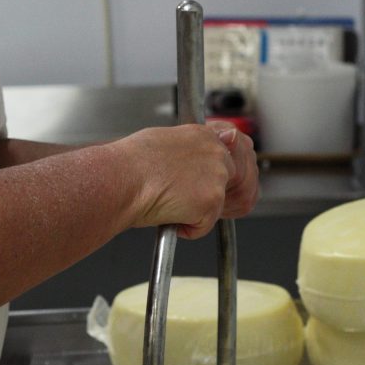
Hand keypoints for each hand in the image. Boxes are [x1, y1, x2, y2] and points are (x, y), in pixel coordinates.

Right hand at [116, 122, 257, 237]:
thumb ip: (190, 152)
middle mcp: (216, 151)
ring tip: (177, 207)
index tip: (228, 185)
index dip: (237, 172)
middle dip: (228, 198)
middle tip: (199, 206)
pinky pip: (207, 225)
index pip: (241, 149)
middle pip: (244, 180)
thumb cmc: (128, 165)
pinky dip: (189, 229)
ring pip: (224, 204)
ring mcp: (217, 175)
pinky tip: (169, 215)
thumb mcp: (164, 144)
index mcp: (205, 135)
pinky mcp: (212, 200)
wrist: (120, 178)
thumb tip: (195, 165)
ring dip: (205, 213)